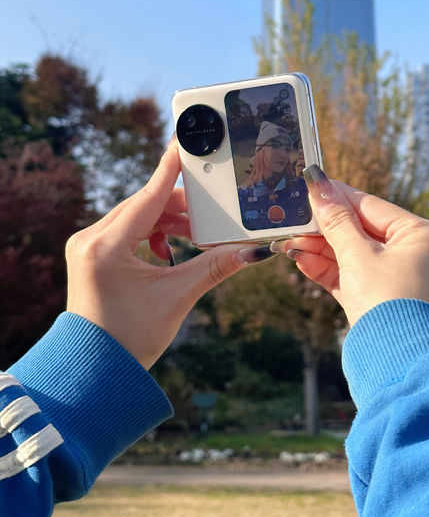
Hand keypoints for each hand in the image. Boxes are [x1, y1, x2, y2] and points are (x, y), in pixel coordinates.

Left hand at [65, 140, 273, 367]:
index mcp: (106, 247)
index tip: (184, 144)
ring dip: (168, 221)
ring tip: (197, 233)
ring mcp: (88, 246)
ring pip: (136, 216)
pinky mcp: (92, 254)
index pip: (147, 197)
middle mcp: (90, 239)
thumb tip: (253, 251)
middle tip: (211, 209)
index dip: (170, 172)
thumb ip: (214, 267)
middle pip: (143, 205)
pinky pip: (127, 229)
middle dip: (179, 206)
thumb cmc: (130, 339)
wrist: (96, 371)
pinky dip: (153, 232)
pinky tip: (171, 246)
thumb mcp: (177, 298)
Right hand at [272, 165, 428, 326]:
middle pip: (363, 230)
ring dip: (323, 249)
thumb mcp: (357, 255)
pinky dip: (332, 270)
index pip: (372, 206)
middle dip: (326, 228)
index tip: (311, 187)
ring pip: (357, 255)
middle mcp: (419, 253)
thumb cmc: (387, 301)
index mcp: (423, 235)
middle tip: (294, 219)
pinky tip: (302, 261)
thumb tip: (319, 185)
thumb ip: (336, 221)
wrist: (396, 363)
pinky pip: (358, 276)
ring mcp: (404, 278)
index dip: (338, 197)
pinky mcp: (387, 299)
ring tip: (290, 242)